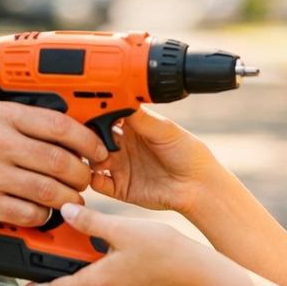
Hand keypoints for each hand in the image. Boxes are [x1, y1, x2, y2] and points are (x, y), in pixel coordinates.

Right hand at [0, 102, 107, 227]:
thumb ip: (17, 120)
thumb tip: (61, 127)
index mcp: (0, 115)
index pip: (58, 125)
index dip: (86, 140)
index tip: (97, 150)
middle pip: (58, 161)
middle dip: (80, 174)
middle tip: (84, 179)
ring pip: (47, 191)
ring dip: (67, 199)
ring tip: (70, 199)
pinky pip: (27, 214)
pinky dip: (42, 216)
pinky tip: (42, 213)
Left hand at [44, 203, 219, 285]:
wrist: (198, 274)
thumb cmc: (166, 253)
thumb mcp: (123, 230)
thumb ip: (90, 221)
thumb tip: (66, 211)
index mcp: (98, 284)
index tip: (21, 280)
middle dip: (53, 278)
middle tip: (42, 260)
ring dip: (75, 275)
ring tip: (72, 252)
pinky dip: (94, 277)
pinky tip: (102, 257)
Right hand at [88, 107, 221, 214]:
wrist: (198, 185)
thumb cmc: (188, 153)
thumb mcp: (165, 130)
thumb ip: (141, 118)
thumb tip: (120, 98)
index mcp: (131, 127)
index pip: (104, 117)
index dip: (94, 115)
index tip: (88, 114)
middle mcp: (122, 145)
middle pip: (93, 138)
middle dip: (87, 137)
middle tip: (89, 138)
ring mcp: (119, 167)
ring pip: (91, 159)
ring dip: (88, 157)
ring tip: (97, 157)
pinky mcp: (119, 188)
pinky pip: (97, 183)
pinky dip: (91, 179)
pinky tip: (95, 175)